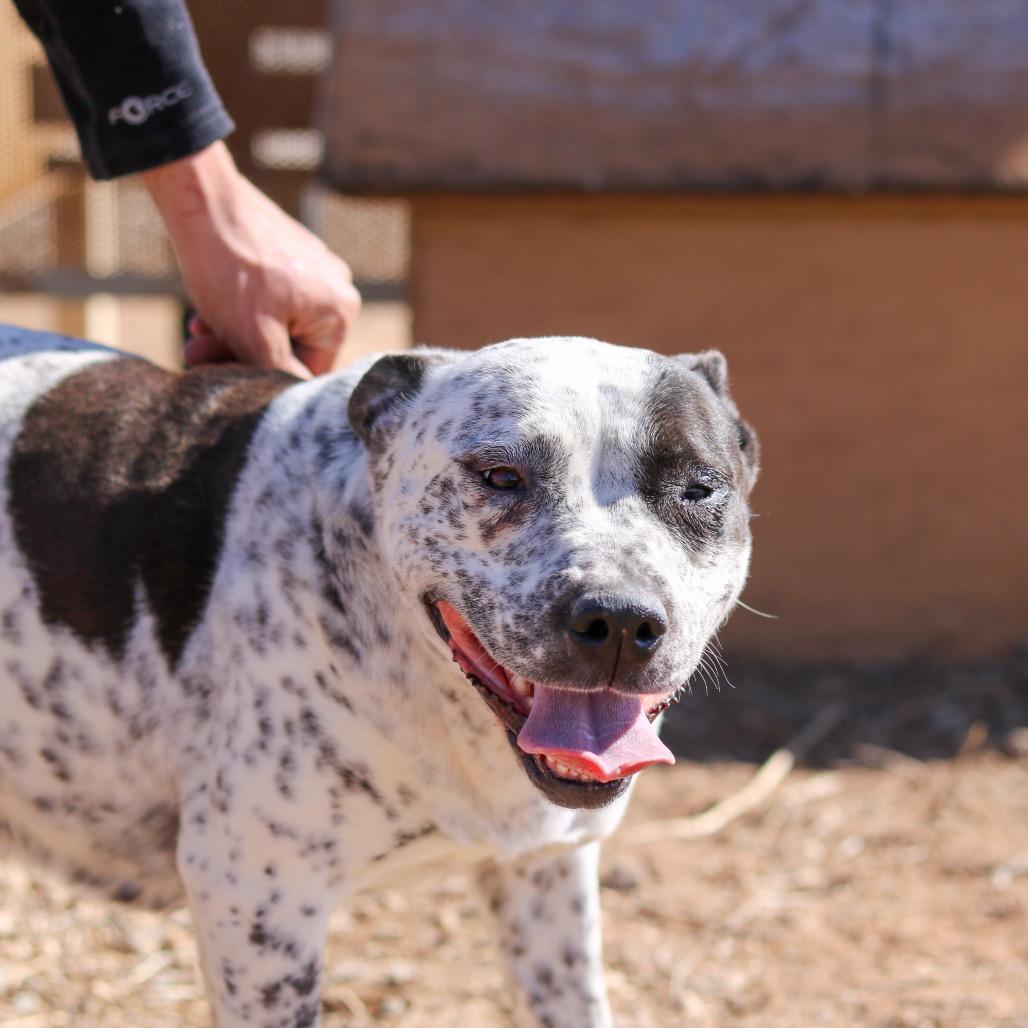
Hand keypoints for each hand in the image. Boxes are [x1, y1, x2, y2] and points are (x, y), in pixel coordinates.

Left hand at [143, 141, 360, 377]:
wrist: (201, 198)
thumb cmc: (229, 270)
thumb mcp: (255, 340)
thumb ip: (281, 377)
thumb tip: (293, 400)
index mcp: (341, 311)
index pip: (309, 369)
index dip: (263, 378)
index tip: (221, 373)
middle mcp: (338, 287)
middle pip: (290, 345)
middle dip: (242, 353)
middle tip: (197, 352)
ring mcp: (315, 266)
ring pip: (275, 321)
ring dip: (236, 333)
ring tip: (198, 328)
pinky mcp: (290, 250)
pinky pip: (270, 296)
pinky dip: (241, 307)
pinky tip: (210, 307)